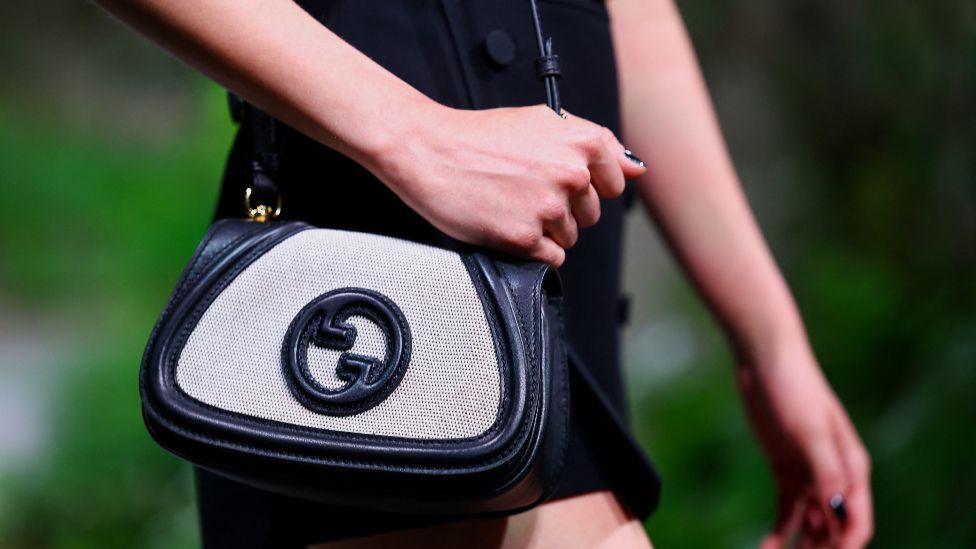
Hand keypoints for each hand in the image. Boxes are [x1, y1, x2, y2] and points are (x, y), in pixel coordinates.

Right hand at [367, 103, 645, 266]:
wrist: (429, 150)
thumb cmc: (478, 137)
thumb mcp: (542, 123)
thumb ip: (595, 146)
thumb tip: (635, 169)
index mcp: (582, 140)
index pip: (615, 181)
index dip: (588, 185)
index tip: (560, 181)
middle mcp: (572, 174)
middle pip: (590, 213)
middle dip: (563, 208)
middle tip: (522, 190)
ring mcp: (549, 208)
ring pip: (569, 236)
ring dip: (544, 229)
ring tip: (509, 203)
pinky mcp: (525, 237)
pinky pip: (551, 257)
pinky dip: (531, 248)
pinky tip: (506, 223)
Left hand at [737, 348, 872, 547]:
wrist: (765, 363)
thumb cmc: (794, 390)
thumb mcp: (810, 431)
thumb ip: (827, 470)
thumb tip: (838, 509)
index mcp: (852, 468)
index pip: (857, 522)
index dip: (845, 547)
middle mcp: (836, 476)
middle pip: (836, 529)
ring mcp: (811, 474)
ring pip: (813, 525)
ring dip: (803, 547)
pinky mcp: (786, 471)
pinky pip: (788, 512)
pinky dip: (781, 532)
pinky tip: (767, 548)